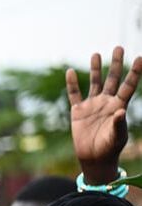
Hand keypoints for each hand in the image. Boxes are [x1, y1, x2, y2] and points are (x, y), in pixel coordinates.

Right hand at [68, 46, 141, 183]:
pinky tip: (71, 72)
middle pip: (113, 79)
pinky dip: (72, 84)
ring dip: (96, 69)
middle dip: (116, 63)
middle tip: (119, 47)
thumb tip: (120, 111)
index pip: (129, 85)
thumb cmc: (110, 148)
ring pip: (95, 83)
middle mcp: (107, 102)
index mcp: (119, 106)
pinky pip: (74, 94)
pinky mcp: (78, 111)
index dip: (134, 72)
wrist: (94, 158)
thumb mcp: (117, 137)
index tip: (139, 58)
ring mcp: (92, 105)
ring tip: (96, 54)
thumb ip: (119, 124)